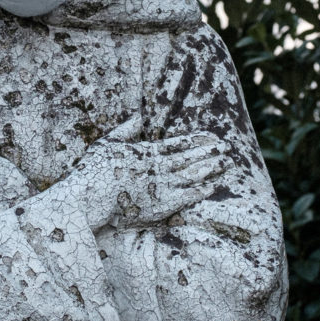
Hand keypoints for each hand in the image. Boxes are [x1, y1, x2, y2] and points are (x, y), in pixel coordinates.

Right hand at [62, 118, 228, 230]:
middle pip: (190, 158)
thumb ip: (125, 130)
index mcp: (147, 151)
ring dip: (210, 168)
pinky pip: (187, 196)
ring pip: (193, 174)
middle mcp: (159, 167)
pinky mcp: (163, 204)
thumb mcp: (107, 143)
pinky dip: (201, 190)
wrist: (91, 198)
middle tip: (227, 147)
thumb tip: (138, 116)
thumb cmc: (94, 170)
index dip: (197, 141)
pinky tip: (213, 185)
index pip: (178, 144)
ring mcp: (162, 185)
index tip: (212, 137)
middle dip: (210, 152)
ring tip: (227, 162)